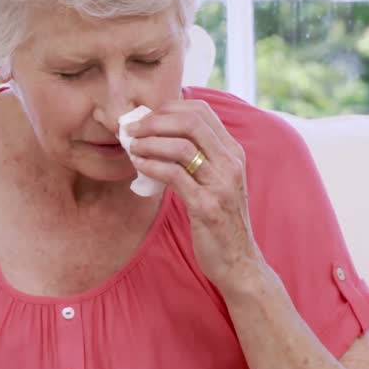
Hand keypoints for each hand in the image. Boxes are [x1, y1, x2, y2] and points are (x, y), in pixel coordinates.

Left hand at [121, 100, 266, 293]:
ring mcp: (221, 184)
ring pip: (181, 146)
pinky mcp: (207, 206)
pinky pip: (174, 175)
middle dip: (154, 121)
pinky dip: (151, 165)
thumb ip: (196, 158)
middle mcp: (231, 163)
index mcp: (233, 152)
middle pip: (190, 122)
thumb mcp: (215, 181)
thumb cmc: (219, 219)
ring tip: (131, 147)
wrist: (238, 261)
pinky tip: (138, 165)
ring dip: (149, 142)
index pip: (202, 111)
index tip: (146, 116)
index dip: (169, 107)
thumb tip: (157, 135)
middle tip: (131, 129)